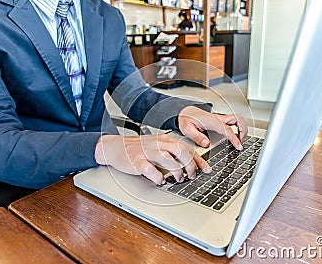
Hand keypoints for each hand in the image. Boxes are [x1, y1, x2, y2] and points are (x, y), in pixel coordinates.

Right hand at [94, 134, 211, 183]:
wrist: (114, 147)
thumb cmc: (138, 149)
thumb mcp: (158, 147)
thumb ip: (172, 153)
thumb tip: (191, 164)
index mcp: (165, 140)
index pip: (187, 148)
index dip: (199, 160)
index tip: (207, 169)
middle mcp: (158, 144)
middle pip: (181, 151)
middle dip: (190, 165)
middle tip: (191, 175)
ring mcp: (147, 152)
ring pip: (168, 159)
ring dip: (177, 171)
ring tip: (178, 179)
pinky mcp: (136, 161)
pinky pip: (150, 169)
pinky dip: (157, 177)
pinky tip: (160, 181)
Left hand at [178, 106, 246, 149]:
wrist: (185, 112)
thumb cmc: (186, 119)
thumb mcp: (187, 129)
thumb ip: (196, 136)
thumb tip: (206, 143)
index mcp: (212, 121)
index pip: (227, 129)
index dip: (235, 138)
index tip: (239, 146)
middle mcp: (218, 119)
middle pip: (238, 119)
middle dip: (243, 130)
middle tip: (241, 142)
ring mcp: (220, 119)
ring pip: (237, 119)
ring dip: (242, 128)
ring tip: (240, 140)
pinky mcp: (220, 121)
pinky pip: (233, 122)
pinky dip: (238, 128)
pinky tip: (235, 136)